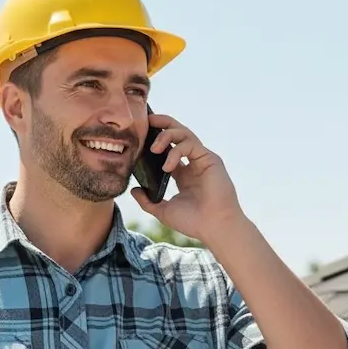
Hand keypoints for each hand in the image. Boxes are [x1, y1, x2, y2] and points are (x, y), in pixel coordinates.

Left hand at [130, 113, 244, 245]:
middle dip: (162, 124)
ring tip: (154, 148)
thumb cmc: (193, 222)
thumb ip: (147, 201)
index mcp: (184, 174)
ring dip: (167, 135)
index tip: (140, 135)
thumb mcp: (163, 211)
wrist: (214, 228)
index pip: (169, 149)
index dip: (155, 140)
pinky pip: (191, 145)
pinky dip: (176, 152)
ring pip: (184, 134)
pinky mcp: (210, 159)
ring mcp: (202, 159)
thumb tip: (134, 190)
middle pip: (178, 134)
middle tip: (147, 120)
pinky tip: (168, 166)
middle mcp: (193, 163)